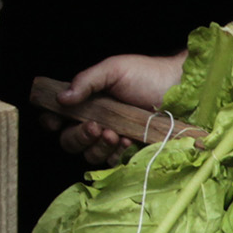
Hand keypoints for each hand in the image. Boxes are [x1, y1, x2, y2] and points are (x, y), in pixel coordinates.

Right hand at [51, 52, 185, 162]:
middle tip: (95, 127)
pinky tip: (128, 141)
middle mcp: (95, 121)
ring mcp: (111, 138)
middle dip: (78, 136)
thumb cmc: (148, 75)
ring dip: (98, 146)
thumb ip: (87, 81)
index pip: (57, 117)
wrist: (181, 91)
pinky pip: (111, 162)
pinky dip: (116, 154)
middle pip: (69, 140)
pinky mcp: (128, 152)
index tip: (56, 121)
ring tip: (116, 134)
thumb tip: (62, 97)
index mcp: (86, 101)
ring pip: (88, 154)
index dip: (51, 121)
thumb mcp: (114, 70)